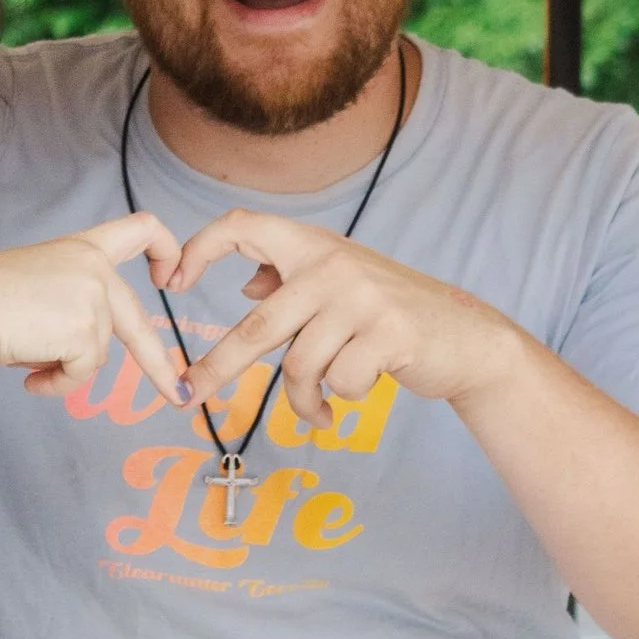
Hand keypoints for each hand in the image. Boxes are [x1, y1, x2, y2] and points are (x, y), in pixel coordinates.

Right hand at [0, 214, 188, 406]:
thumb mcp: (36, 284)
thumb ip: (69, 303)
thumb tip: (80, 354)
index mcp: (81, 248)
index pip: (139, 228)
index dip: (165, 250)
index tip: (169, 277)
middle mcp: (94, 268)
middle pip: (137, 321)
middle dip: (159, 365)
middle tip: (176, 393)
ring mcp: (93, 299)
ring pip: (95, 355)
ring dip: (64, 368)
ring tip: (26, 357)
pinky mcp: (85, 331)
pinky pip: (81, 374)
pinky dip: (57, 383)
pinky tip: (29, 377)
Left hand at [169, 209, 515, 425]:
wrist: (467, 338)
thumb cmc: (393, 314)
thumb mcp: (342, 283)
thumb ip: (294, 280)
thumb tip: (245, 286)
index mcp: (314, 246)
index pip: (244, 225)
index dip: (201, 248)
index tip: (172, 281)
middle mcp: (333, 265)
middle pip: (258, 326)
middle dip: (217, 367)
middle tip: (187, 396)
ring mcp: (362, 299)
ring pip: (301, 367)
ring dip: (303, 402)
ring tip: (316, 412)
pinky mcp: (389, 334)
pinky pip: (339, 383)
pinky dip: (339, 401)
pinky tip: (352, 398)